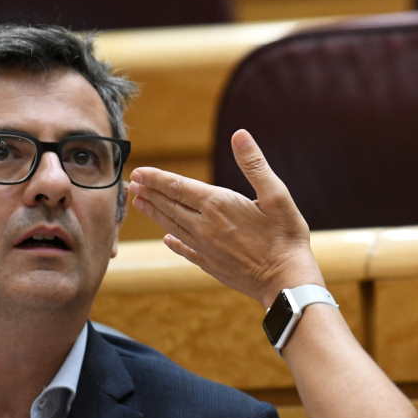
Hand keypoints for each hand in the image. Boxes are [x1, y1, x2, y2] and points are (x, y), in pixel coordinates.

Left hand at [128, 129, 323, 308]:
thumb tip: (239, 134)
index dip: (157, 178)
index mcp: (218, 205)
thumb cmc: (285, 236)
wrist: (285, 282)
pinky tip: (168, 239)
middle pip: (170, 206)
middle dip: (149, 193)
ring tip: (138, 202)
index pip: (178, 187)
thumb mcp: (277, 194)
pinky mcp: (210, 265)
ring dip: (154, 213)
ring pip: (172, 225)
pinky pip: (185, 250)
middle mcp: (204, 226)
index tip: (139, 171)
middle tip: (131, 183)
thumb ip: (254, 164)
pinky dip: (174, 242)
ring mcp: (205, 247)